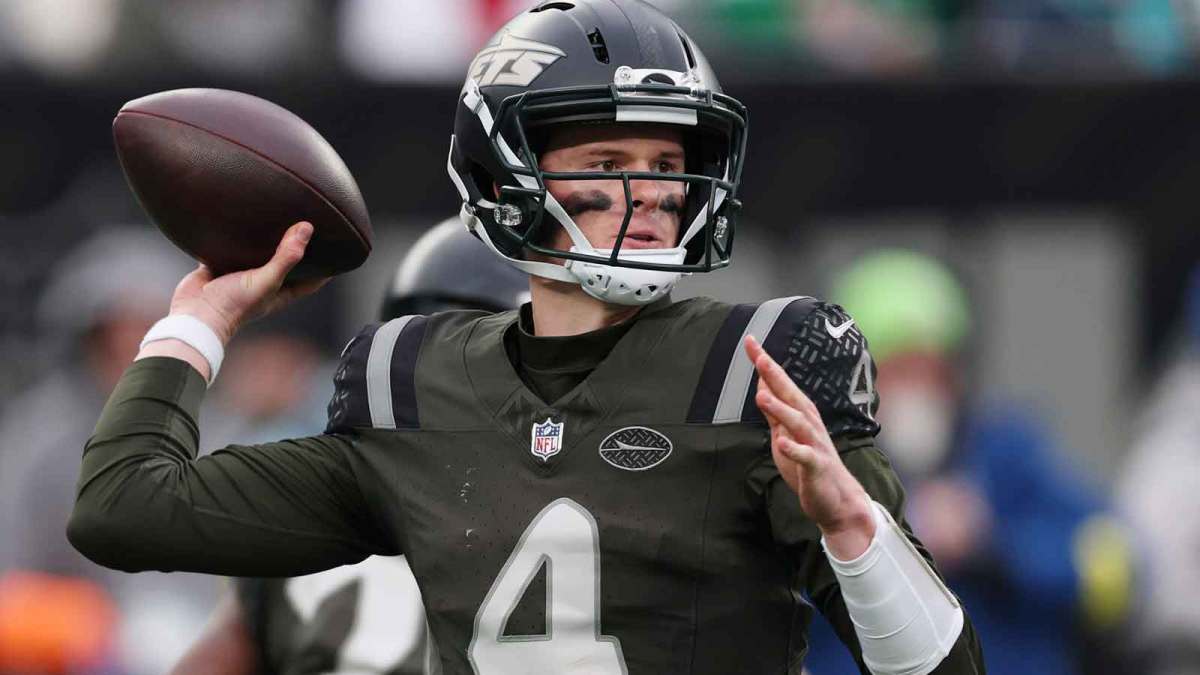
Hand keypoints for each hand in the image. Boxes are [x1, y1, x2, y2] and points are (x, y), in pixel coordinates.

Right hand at [169, 222, 328, 343]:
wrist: (194, 315)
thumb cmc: (233, 306)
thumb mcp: (266, 280)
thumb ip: (286, 257)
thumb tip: (306, 229)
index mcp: (279, 291)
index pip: (310, 280)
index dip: (324, 269)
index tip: (337, 252)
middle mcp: (262, 283)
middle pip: (284, 263)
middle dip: (294, 248)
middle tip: (307, 226)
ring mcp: (240, 274)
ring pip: (256, 253)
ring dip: (263, 240)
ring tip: (275, 217)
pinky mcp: (219, 266)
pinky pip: (229, 248)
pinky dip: (234, 237)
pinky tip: (237, 220)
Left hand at [745, 335, 875, 558]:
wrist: (836, 501)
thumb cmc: (809, 465)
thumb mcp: (785, 435)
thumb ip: (774, 412)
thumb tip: (762, 385)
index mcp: (801, 415)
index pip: (780, 384)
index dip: (765, 364)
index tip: (749, 341)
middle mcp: (810, 424)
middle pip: (791, 395)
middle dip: (775, 375)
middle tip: (758, 355)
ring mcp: (814, 445)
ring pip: (798, 423)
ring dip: (780, 409)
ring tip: (762, 396)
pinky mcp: (816, 468)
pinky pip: (805, 457)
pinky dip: (794, 450)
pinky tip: (782, 444)